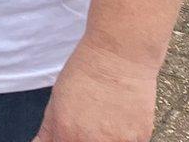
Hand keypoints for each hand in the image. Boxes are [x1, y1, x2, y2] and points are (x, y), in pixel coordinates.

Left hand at [30, 41, 157, 141]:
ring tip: (108, 118)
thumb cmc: (86, 72)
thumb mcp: (56, 101)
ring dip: (109, 138)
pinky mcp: (141, 137)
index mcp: (67, 135)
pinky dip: (126, 134)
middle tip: (92, 124)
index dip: (67, 140)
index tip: (71, 134)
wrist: (119, 54)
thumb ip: (48, 131)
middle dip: (87, 139)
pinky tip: (123, 115)